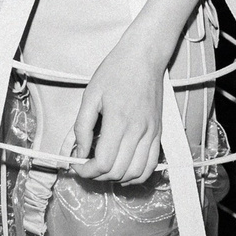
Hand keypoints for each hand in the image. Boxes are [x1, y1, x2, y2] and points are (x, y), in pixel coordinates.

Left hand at [69, 40, 165, 185]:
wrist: (144, 57)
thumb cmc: (116, 71)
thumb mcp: (91, 95)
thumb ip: (82, 127)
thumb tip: (79, 152)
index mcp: (118, 121)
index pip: (103, 163)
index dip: (86, 171)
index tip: (77, 166)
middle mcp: (138, 131)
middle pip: (118, 172)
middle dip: (98, 176)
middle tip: (86, 167)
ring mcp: (151, 133)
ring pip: (136, 173)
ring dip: (117, 178)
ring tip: (104, 169)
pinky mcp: (158, 133)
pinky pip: (151, 165)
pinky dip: (137, 175)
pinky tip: (124, 170)